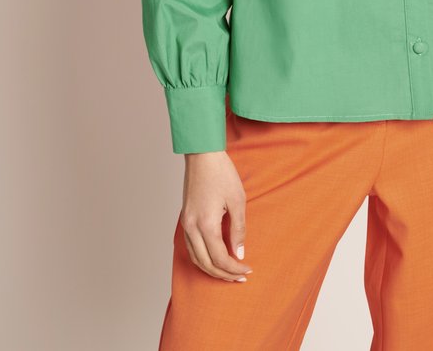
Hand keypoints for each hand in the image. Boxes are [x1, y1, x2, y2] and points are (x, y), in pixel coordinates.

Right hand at [179, 151, 253, 281]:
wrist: (202, 155)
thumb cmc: (222, 174)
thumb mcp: (237, 201)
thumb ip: (238, 230)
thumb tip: (239, 253)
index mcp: (206, 224)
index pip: (220, 258)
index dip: (234, 268)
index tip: (247, 270)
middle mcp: (191, 228)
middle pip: (206, 264)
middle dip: (224, 274)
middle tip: (240, 277)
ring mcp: (185, 224)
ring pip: (196, 258)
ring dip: (212, 269)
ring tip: (229, 272)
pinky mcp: (184, 219)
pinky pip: (191, 247)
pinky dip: (202, 258)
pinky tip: (214, 258)